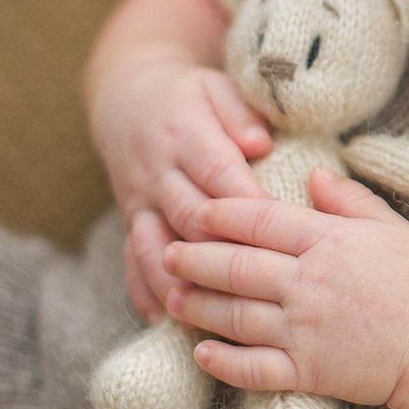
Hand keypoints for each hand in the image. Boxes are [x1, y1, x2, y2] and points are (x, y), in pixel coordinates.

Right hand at [91, 57, 270, 321]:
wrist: (128, 99)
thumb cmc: (192, 97)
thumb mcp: (216, 88)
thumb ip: (239, 114)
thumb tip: (260, 142)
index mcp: (187, 135)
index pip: (219, 174)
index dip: (247, 204)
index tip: (280, 232)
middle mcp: (160, 172)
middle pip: (188, 217)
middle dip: (218, 252)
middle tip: (254, 287)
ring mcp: (140, 200)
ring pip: (154, 245)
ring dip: (176, 281)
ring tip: (200, 315)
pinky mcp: (129, 221)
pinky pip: (130, 259)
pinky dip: (143, 290)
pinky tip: (162, 320)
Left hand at [161, 167, 408, 408]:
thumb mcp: (392, 228)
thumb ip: (349, 199)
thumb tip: (314, 174)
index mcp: (329, 242)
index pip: (261, 221)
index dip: (222, 214)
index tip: (196, 211)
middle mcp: (309, 283)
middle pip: (237, 266)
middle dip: (195, 258)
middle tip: (169, 253)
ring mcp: (305, 330)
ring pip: (236, 315)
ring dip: (199, 306)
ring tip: (173, 299)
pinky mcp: (308, 372)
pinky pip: (255, 369)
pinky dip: (224, 362)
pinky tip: (201, 354)